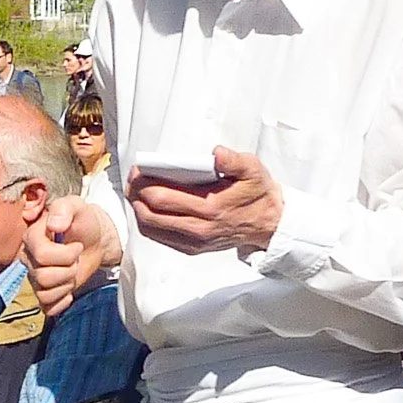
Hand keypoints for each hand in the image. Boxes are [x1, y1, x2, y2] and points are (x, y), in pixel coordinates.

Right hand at [24, 193, 120, 314]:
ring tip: (73, 270)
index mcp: (31, 237)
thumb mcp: (76, 206)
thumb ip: (64, 208)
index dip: (66, 254)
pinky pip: (47, 307)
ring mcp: (35, 277)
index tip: (78, 246)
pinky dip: (62, 302)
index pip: (42, 256)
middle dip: (68, 269)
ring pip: (44, 294)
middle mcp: (29, 258)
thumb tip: (54, 225)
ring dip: (66, 285)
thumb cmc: (83, 221)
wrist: (95, 239)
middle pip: (43, 277)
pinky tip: (69, 289)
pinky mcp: (45, 293)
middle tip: (77, 258)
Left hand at [128, 147, 282, 254]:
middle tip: (133, 179)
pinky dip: (147, 223)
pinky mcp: (192, 248)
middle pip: (150, 213)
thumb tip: (216, 153)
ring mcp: (194, 241)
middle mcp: (200, 227)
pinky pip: (159, 238)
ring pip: (151, 228)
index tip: (138, 170)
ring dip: (138, 209)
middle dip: (136, 194)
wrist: (269, 223)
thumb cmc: (257, 193)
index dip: (143, 183)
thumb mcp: (253, 170)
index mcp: (211, 206)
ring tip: (136, 192)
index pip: (163, 197)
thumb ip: (234, 160)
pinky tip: (148, 208)